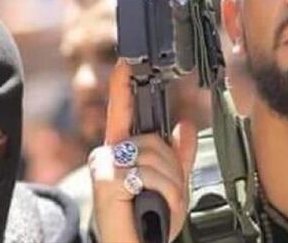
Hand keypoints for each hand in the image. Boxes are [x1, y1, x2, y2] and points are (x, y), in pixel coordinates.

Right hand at [89, 61, 197, 242]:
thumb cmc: (149, 222)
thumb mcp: (172, 186)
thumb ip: (178, 157)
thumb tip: (184, 126)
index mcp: (121, 152)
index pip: (122, 114)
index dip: (123, 88)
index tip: (126, 65)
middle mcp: (108, 154)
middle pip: (154, 139)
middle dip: (172, 167)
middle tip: (168, 193)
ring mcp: (103, 165)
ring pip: (155, 155)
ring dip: (171, 183)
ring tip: (162, 204)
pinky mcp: (104, 178)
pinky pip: (147, 172)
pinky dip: (163, 192)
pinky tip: (152, 207)